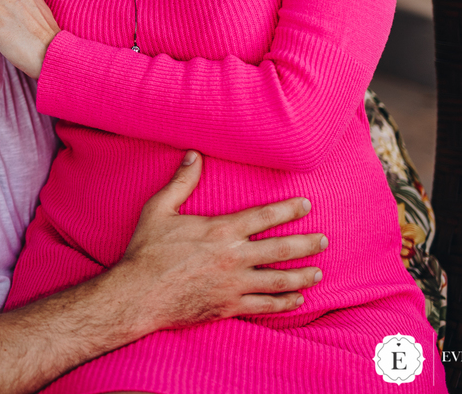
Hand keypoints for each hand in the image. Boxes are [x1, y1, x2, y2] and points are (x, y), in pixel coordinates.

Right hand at [107, 151, 324, 334]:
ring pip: (279, 280)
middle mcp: (233, 258)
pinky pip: (264, 306)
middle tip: (323, 240)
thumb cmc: (146, 251)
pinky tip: (297, 300)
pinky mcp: (229, 306)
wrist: (138, 294)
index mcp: (220, 231)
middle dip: (306, 244)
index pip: (264, 216)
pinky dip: (284, 304)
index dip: (288, 209)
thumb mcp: (158, 209)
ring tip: (318, 272)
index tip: (306, 205)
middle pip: (281, 249)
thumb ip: (180, 182)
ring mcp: (234, 285)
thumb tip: (193, 154)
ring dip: (302, 276)